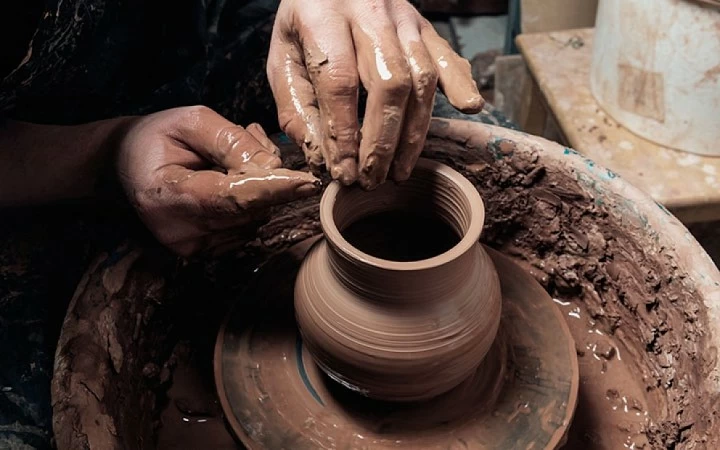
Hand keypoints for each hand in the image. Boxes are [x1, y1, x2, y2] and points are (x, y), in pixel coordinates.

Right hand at [115, 106, 320, 255]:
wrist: (126, 167)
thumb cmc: (157, 139)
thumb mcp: (191, 121)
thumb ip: (232, 141)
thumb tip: (274, 167)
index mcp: (168, 196)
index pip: (231, 197)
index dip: (272, 190)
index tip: (307, 183)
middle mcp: (180, 232)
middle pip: (249, 210)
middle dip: (265, 178)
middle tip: (251, 140)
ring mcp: (192, 247)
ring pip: (254, 219)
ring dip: (258, 190)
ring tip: (229, 161)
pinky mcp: (205, 253)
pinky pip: (247, 227)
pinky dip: (250, 204)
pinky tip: (229, 181)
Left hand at [267, 0, 483, 189]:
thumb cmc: (305, 22)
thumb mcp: (283, 58)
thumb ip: (297, 108)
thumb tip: (324, 158)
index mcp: (325, 18)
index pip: (340, 82)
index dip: (344, 133)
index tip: (345, 172)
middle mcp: (370, 12)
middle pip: (389, 83)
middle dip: (383, 141)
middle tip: (372, 179)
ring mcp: (403, 17)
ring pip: (421, 77)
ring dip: (413, 132)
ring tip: (400, 170)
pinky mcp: (424, 24)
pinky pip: (447, 56)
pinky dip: (460, 83)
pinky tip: (467, 108)